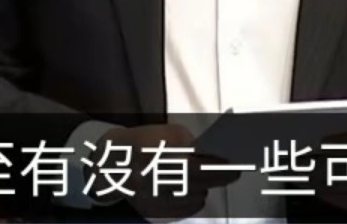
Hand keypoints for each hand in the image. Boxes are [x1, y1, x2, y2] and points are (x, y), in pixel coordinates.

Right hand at [91, 123, 239, 221]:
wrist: (111, 162)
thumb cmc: (142, 142)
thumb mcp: (167, 133)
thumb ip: (191, 144)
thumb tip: (215, 157)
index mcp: (155, 158)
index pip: (196, 167)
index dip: (219, 168)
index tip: (235, 166)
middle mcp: (152, 183)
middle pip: (198, 185)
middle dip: (218, 178)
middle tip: (233, 172)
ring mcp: (152, 202)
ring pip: (195, 199)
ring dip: (204, 187)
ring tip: (201, 176)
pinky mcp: (153, 214)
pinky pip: (185, 210)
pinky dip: (192, 199)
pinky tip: (190, 188)